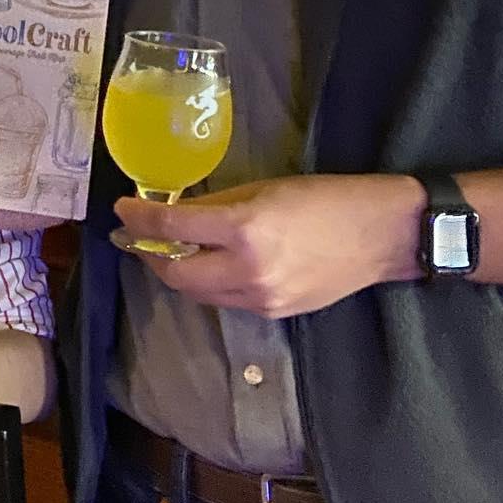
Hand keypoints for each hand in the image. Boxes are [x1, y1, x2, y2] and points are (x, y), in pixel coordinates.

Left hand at [114, 174, 423, 318]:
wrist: (381, 236)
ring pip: (197, 293)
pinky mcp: (273, 314)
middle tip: (137, 235)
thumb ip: (218, 205)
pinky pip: (225, 301)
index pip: (171, 230)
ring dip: (176, 272)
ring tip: (167, 250)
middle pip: (175, 274)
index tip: (121, 210)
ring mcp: (261, 299)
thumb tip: (180, 214)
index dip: (138, 220)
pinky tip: (206, 265)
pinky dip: (207, 284)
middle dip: (149, 255)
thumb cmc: (324, 199)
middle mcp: (247, 271)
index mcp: (244, 230)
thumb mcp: (264, 188)